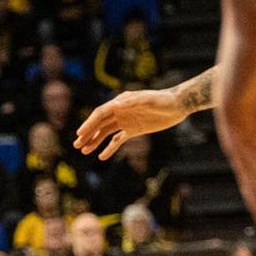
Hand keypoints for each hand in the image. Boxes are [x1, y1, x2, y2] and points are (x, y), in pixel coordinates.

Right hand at [74, 89, 193, 158]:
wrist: (177, 105)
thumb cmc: (163, 99)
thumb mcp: (148, 100)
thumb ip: (132, 102)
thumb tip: (115, 105)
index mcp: (120, 102)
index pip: (100, 114)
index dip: (89, 124)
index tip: (80, 133)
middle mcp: (120, 111)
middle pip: (99, 124)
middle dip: (87, 134)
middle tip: (77, 145)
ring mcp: (126, 121)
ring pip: (105, 133)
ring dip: (94, 141)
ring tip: (84, 151)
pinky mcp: (133, 130)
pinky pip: (117, 140)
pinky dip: (109, 148)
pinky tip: (101, 156)